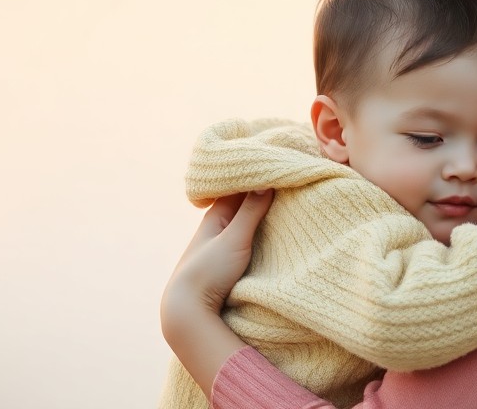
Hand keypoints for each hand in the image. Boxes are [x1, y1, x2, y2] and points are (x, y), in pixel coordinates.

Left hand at [159, 189, 272, 395]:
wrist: (188, 311)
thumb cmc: (208, 272)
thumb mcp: (234, 239)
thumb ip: (251, 211)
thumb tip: (267, 180)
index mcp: (215, 215)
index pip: (238, 184)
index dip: (257, 174)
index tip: (279, 165)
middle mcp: (217, 226)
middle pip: (243, 201)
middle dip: (262, 191)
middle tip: (288, 178)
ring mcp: (222, 244)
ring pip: (246, 220)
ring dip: (262, 211)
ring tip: (287, 198)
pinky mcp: (227, 262)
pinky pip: (247, 237)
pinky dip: (259, 229)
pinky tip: (273, 229)